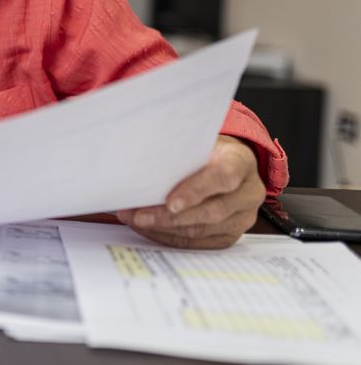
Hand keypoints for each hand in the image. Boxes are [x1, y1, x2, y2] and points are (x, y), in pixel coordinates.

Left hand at [116, 136, 264, 248]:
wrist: (228, 164)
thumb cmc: (207, 152)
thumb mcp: (197, 143)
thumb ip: (179, 154)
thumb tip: (142, 166)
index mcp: (242, 162)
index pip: (223, 177)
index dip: (197, 191)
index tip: (171, 202)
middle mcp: (248, 193)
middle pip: (211, 211)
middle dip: (170, 216)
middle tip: (140, 215)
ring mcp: (242, 217)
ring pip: (202, 230)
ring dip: (164, 228)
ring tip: (136, 220)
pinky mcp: (231, 235)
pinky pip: (198, 243)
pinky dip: (170, 237)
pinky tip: (150, 229)